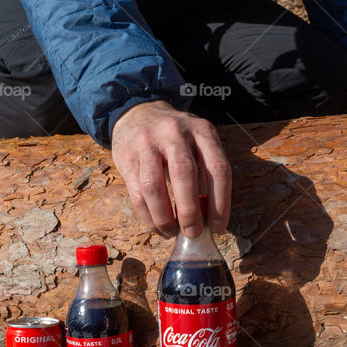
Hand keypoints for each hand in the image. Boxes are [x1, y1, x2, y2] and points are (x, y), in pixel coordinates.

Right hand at [111, 100, 230, 237]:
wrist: (139, 113)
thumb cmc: (176, 138)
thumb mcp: (198, 143)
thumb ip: (206, 174)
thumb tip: (208, 219)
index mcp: (201, 130)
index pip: (217, 168)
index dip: (220, 202)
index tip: (218, 226)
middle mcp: (174, 132)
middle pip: (184, 174)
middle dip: (190, 211)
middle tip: (194, 232)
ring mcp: (147, 142)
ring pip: (154, 187)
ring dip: (165, 217)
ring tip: (172, 232)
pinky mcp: (126, 156)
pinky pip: (136, 193)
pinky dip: (148, 216)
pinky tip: (157, 225)